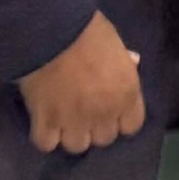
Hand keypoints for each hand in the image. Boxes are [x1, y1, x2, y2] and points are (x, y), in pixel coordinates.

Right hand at [17, 11, 144, 154]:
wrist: (53, 33)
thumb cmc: (89, 33)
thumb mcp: (117, 46)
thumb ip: (125, 62)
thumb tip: (133, 62)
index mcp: (127, 94)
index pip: (132, 126)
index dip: (120, 120)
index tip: (111, 112)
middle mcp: (105, 113)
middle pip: (104, 139)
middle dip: (95, 128)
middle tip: (84, 114)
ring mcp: (75, 121)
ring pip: (77, 146)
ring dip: (70, 134)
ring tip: (63, 120)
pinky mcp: (45, 122)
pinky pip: (46, 144)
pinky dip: (45, 136)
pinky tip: (44, 123)